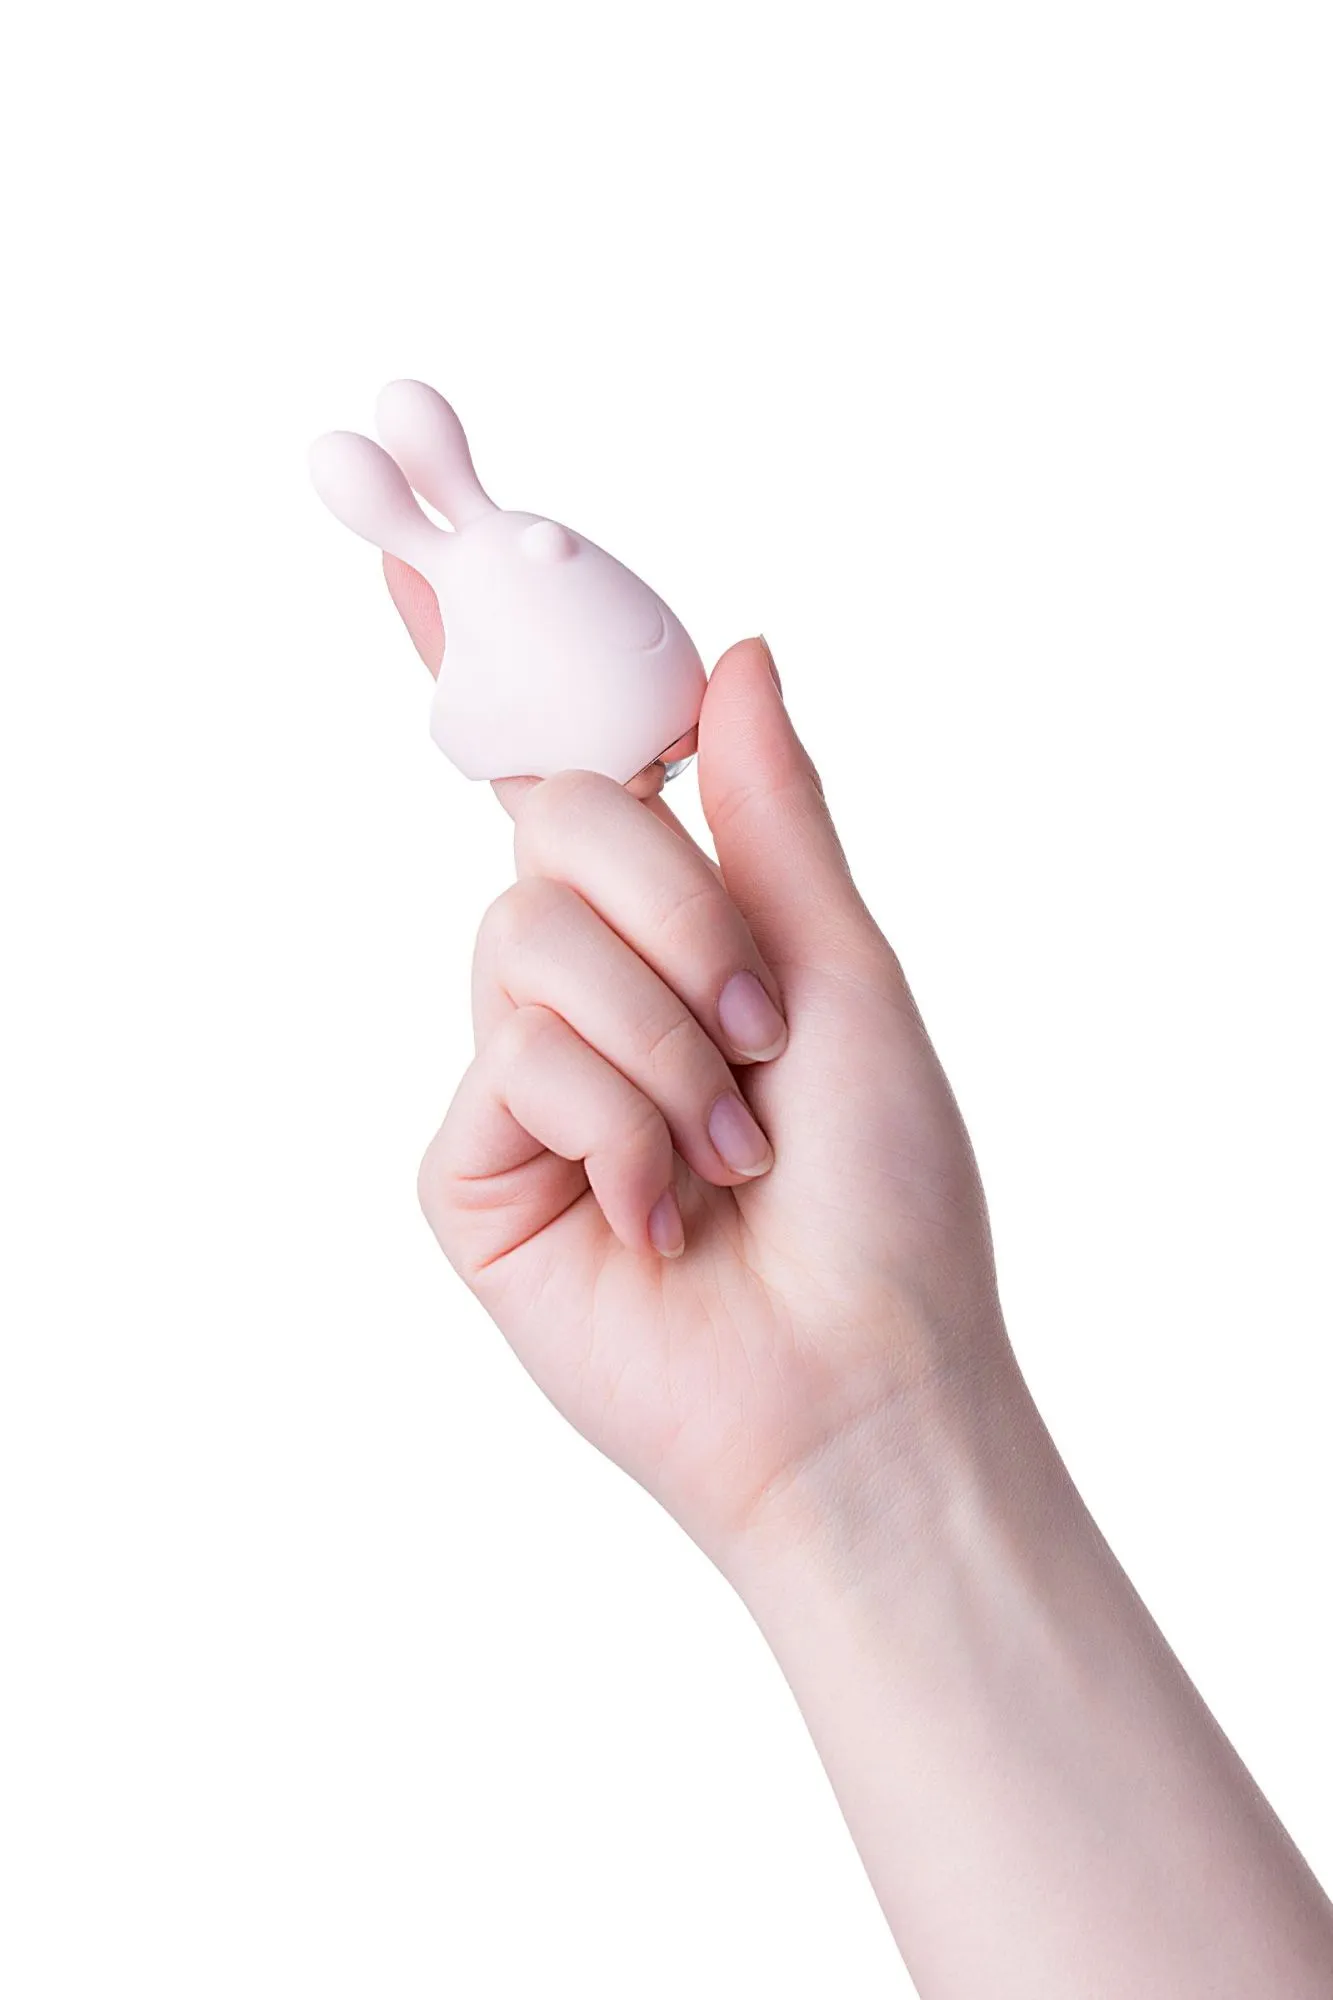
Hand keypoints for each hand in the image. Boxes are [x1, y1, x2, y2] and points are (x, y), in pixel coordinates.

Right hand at [416, 633, 1013, 1566]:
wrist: (857, 1376)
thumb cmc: (882, 1191)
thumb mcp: (842, 973)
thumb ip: (770, 814)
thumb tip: (738, 648)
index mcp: (672, 933)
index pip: (559, 772)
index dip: (483, 665)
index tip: (416, 547)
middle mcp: (582, 989)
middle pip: (553, 832)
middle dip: (683, 919)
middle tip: (764, 1035)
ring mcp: (516, 1076)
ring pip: (526, 942)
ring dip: (665, 1043)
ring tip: (724, 1148)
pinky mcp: (466, 1168)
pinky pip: (513, 1058)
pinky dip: (618, 1123)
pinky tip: (657, 1210)